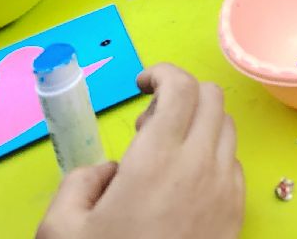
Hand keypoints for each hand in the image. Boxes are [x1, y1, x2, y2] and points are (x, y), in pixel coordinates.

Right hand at [36, 64, 243, 238]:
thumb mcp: (60, 228)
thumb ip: (79, 181)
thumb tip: (109, 170)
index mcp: (158, 158)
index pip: (182, 86)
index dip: (162, 73)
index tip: (142, 84)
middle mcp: (201, 166)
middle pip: (212, 99)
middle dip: (181, 97)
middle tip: (147, 127)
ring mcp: (226, 190)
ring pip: (227, 130)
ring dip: (198, 127)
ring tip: (161, 161)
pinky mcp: (237, 215)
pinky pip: (233, 166)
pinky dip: (212, 159)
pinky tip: (181, 188)